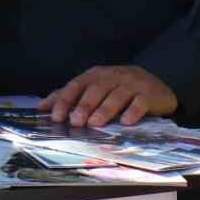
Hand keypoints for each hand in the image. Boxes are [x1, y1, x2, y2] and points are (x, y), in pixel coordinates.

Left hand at [38, 66, 176, 127]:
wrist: (157, 84)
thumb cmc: (118, 88)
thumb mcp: (94, 87)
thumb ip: (69, 96)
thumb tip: (41, 107)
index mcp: (95, 75)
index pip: (76, 85)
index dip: (65, 100)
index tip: (56, 117)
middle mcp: (112, 77)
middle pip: (96, 90)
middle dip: (84, 106)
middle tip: (76, 122)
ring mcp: (132, 84)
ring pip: (116, 96)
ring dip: (105, 110)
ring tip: (95, 124)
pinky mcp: (149, 94)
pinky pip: (140, 103)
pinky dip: (132, 112)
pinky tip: (126, 122)